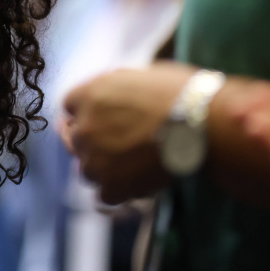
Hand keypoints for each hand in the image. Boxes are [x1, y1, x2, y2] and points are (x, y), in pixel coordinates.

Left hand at [63, 62, 196, 203]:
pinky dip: (119, 191)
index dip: (85, 114)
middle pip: (75, 140)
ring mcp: (94, 159)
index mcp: (88, 94)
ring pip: (86, 169)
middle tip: (114, 146)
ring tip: (128, 167)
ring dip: (103, 169)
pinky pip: (105, 194)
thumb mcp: (139, 76)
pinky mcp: (111, 186)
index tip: (96, 120)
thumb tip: (114, 97)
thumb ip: (115, 90)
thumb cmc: (178, 92)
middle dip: (93, 142)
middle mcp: (84, 127)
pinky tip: (135, 185)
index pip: (70, 107)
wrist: (200, 122)